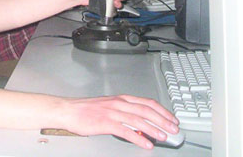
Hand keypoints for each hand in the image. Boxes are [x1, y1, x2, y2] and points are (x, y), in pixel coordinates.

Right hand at [62, 95, 178, 148]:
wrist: (69, 110)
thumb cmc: (87, 110)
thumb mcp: (109, 106)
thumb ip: (125, 113)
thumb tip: (142, 124)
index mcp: (121, 98)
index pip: (147, 102)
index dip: (162, 110)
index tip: (172, 118)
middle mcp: (119, 103)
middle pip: (146, 110)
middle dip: (162, 119)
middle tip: (173, 129)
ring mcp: (113, 112)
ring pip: (138, 119)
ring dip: (154, 128)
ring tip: (164, 136)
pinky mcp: (106, 123)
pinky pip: (126, 131)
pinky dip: (138, 138)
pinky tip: (146, 144)